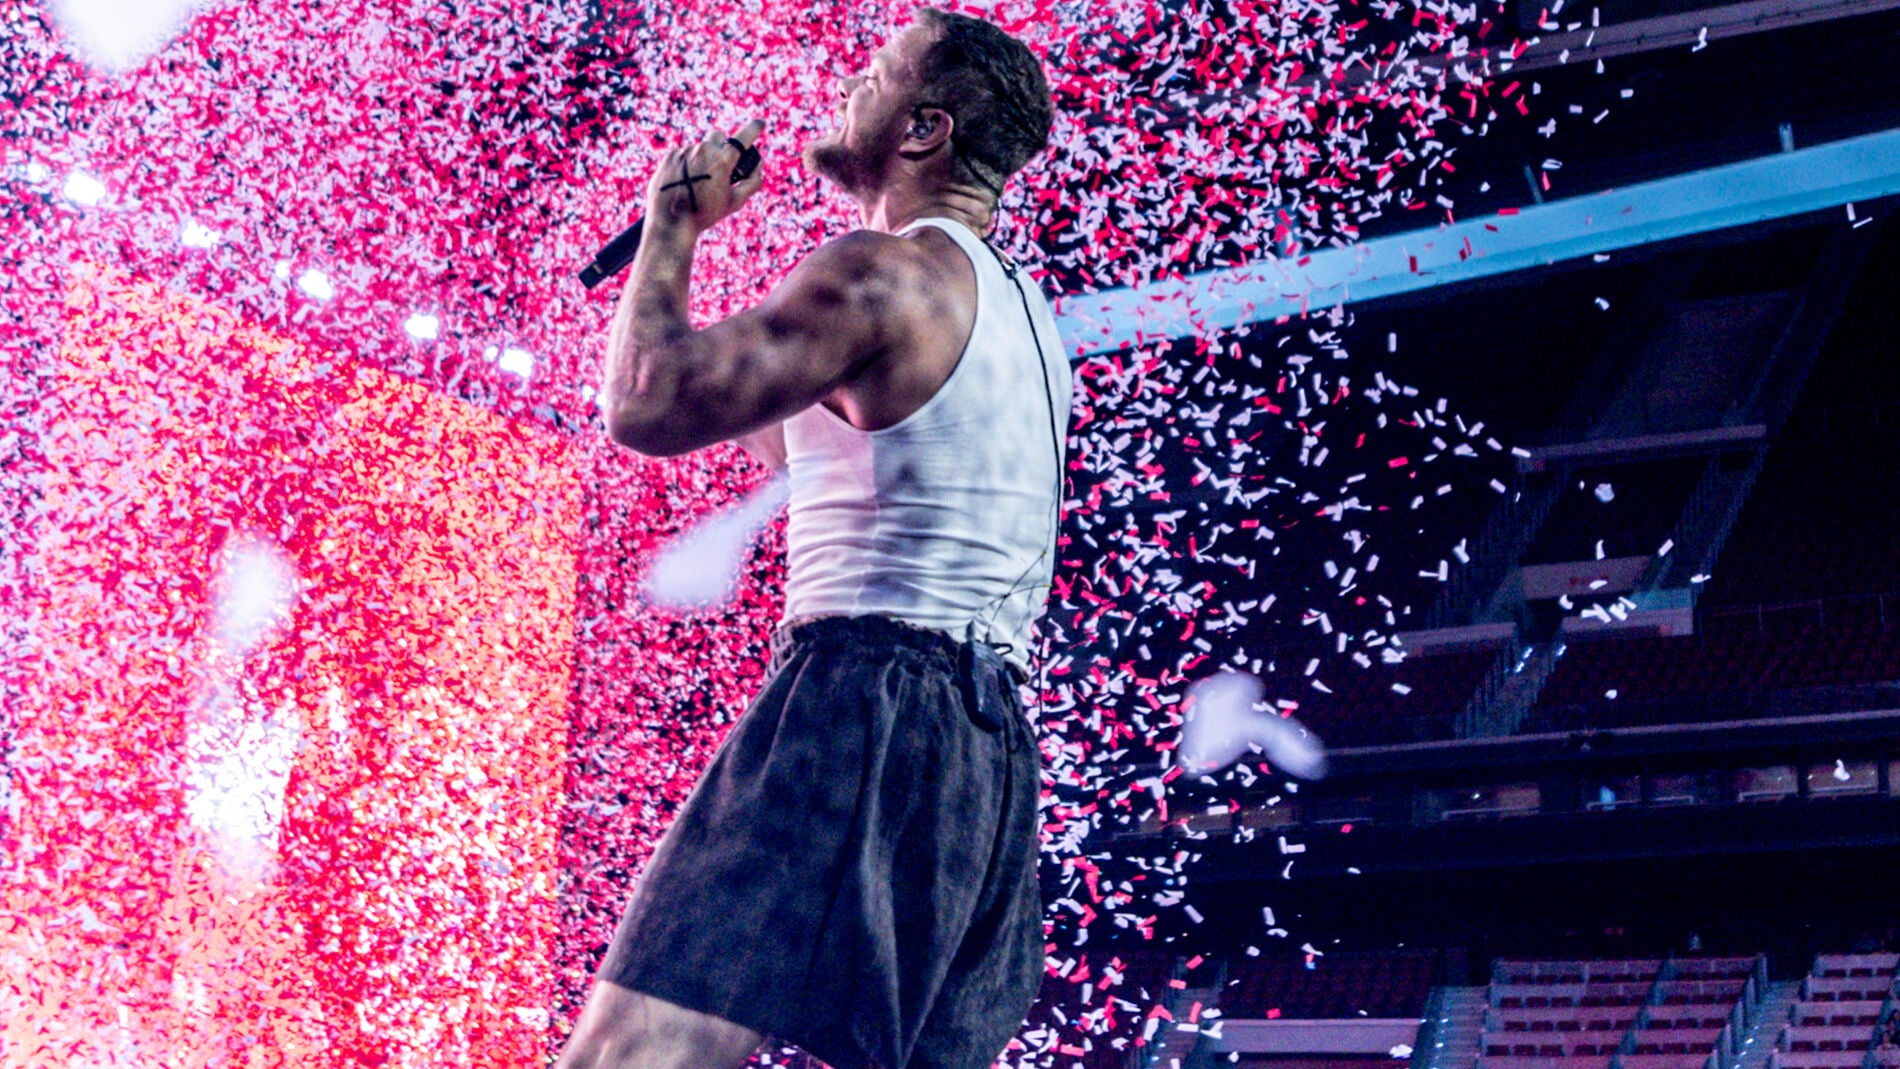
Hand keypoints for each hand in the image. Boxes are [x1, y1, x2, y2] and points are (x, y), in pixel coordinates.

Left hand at [644, 119, 765, 236]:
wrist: (670, 223)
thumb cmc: (705, 213)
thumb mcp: (734, 202)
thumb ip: (752, 182)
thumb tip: (758, 167)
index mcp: (722, 160)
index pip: (743, 137)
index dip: (754, 128)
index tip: (760, 123)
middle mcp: (703, 150)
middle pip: (718, 136)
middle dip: (722, 146)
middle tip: (721, 165)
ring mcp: (685, 151)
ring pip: (699, 148)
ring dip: (703, 159)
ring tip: (698, 183)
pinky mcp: (670, 156)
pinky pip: (683, 155)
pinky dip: (687, 165)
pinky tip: (685, 182)